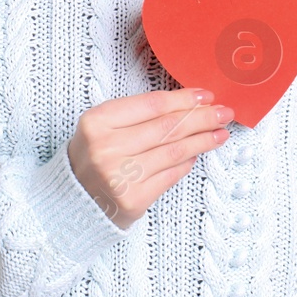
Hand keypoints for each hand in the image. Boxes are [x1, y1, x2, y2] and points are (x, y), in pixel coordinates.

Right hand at [67, 87, 233, 229]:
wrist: (72, 200)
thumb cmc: (93, 156)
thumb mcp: (103, 126)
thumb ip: (138, 115)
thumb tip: (188, 106)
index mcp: (97, 122)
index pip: (152, 105)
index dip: (183, 99)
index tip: (205, 96)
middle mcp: (107, 148)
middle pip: (167, 127)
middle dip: (201, 118)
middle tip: (224, 112)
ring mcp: (119, 176)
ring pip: (173, 152)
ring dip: (202, 141)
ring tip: (220, 133)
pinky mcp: (132, 199)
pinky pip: (169, 176)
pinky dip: (186, 164)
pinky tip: (198, 155)